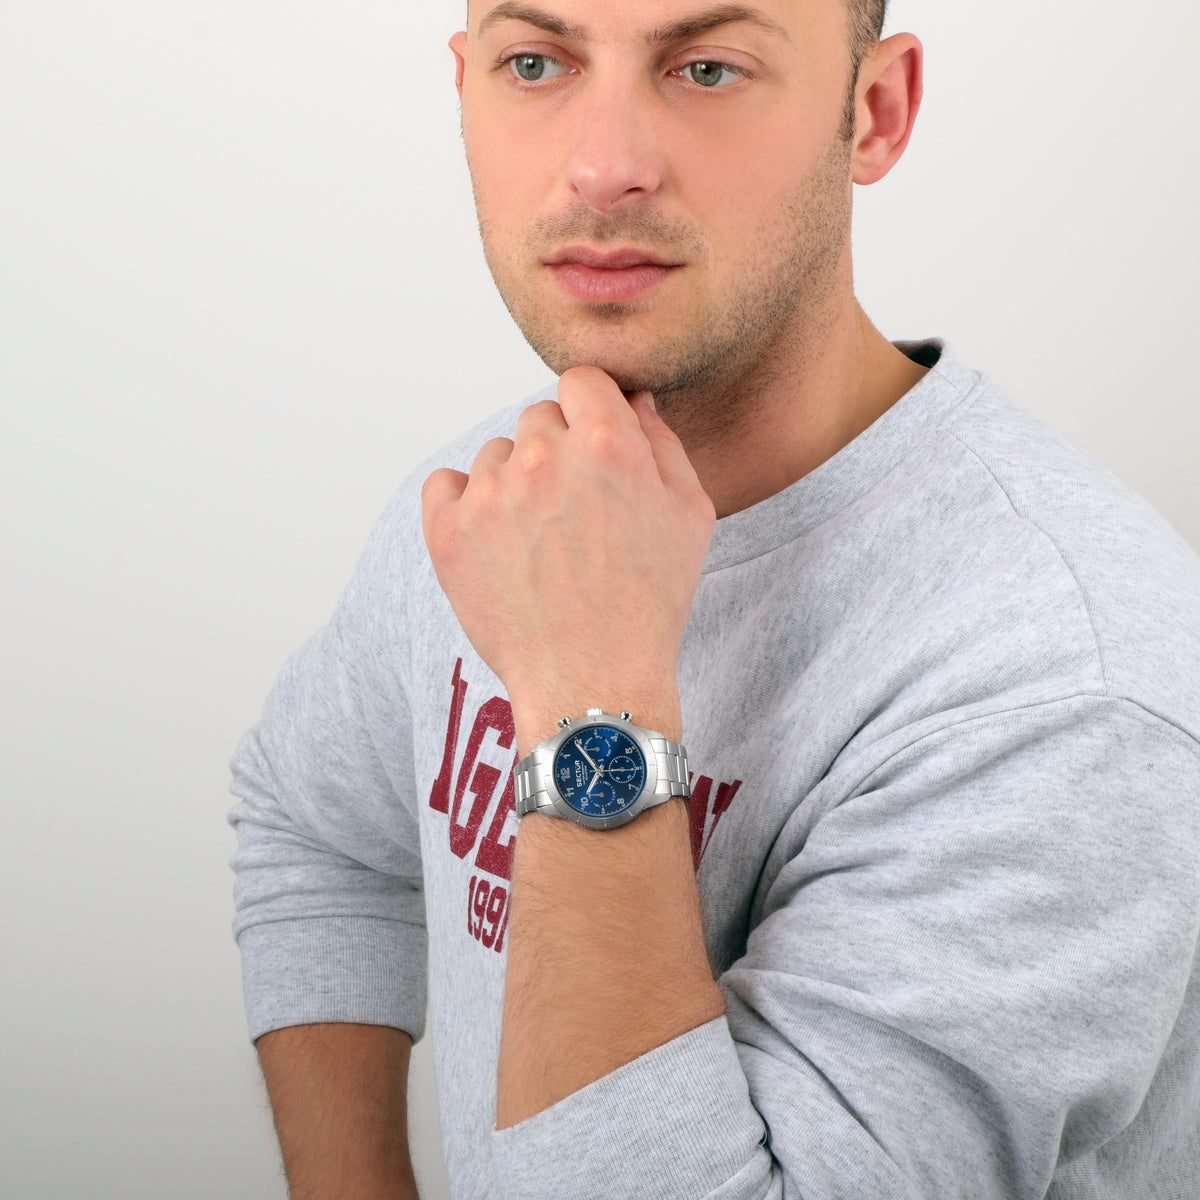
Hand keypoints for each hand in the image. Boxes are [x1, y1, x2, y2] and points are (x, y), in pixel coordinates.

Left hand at [421, 366, 715, 751]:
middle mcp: (544, 458)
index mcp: (606, 444)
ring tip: (540, 545)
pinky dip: (464, 505)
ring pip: (495, 456)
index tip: (593, 443)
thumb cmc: (648, 603)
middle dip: (558, 453)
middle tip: (574, 513)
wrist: (593, 680)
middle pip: (539, 418)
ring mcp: (491, 494)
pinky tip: (496, 542)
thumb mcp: (689, 514)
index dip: (592, 409)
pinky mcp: (449, 531)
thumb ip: (662, 442)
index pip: (582, 380)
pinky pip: (445, 485)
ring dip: (514, 484)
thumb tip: (631, 399)